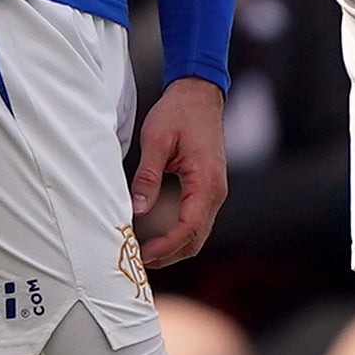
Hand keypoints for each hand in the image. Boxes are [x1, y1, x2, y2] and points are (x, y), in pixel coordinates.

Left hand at [131, 77, 227, 265]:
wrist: (198, 94)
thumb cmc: (178, 113)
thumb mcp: (156, 140)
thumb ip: (148, 176)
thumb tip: (138, 210)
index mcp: (206, 182)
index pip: (189, 228)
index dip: (166, 247)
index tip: (142, 255)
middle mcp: (216, 191)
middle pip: (196, 238)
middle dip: (170, 254)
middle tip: (139, 260)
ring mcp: (214, 191)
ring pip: (197, 232)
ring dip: (174, 246)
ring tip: (144, 251)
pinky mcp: (207, 187)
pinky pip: (196, 219)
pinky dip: (178, 232)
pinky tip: (156, 233)